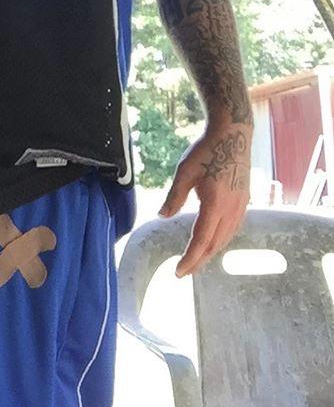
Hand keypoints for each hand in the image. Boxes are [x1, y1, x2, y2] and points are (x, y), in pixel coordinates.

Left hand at [158, 124, 251, 276]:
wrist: (233, 135)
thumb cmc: (206, 150)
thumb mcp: (184, 172)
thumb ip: (174, 197)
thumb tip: (162, 217)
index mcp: (215, 204)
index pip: (201, 241)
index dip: (190, 259)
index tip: (178, 272)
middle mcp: (232, 210)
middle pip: (215, 245)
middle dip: (199, 260)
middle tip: (184, 271)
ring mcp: (241, 206)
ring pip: (226, 238)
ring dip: (211, 251)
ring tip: (195, 259)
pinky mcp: (244, 201)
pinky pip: (233, 228)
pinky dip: (221, 240)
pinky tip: (212, 239)